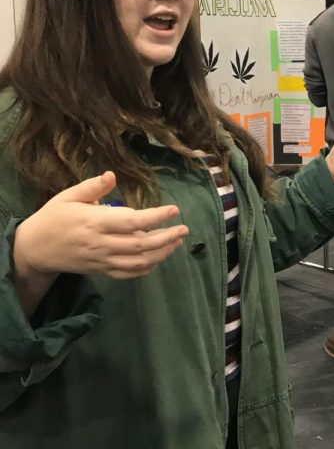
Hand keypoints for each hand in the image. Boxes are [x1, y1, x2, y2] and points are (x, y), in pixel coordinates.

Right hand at [14, 172, 188, 280]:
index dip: (155, 217)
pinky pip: (128, 273)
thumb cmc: (54, 218)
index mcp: (95, 222)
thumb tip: (112, 175)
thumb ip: (92, 188)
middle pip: (140, 244)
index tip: (174, 210)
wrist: (35, 249)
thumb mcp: (67, 197)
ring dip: (162, 253)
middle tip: (184, 228)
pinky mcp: (101, 270)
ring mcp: (102, 260)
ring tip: (177, 241)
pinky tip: (158, 258)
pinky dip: (146, 268)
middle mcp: (101, 244)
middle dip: (166, 237)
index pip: (131, 221)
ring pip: (138, 261)